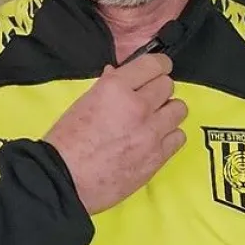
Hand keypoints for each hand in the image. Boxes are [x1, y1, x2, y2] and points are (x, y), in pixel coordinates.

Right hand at [45, 53, 187, 214]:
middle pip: (168, 85)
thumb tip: (117, 73)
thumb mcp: (82, 103)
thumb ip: (107, 86)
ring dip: (168, 112)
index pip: (154, 64)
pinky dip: (170, 136)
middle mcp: (137, 106)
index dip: (160, 64)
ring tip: (154, 120)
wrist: (65, 181)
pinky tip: (156, 139)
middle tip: (149, 98)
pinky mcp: (157, 156)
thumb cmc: (66, 143)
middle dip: (159, 89)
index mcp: (116, 88)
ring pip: (179, 109)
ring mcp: (151, 132)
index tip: (160, 68)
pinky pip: (179, 136)